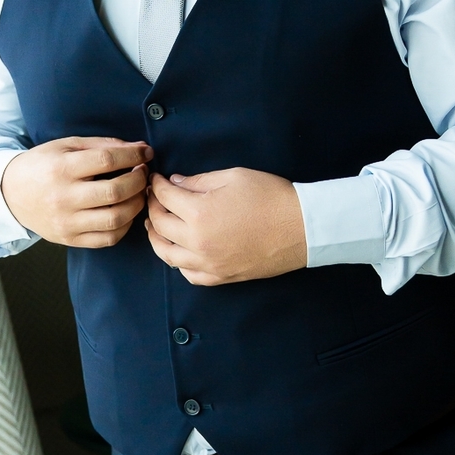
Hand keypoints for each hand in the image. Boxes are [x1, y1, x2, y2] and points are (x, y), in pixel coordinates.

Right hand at [1, 136, 152, 247]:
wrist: (10, 194)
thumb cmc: (41, 166)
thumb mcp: (65, 146)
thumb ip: (101, 145)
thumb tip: (138, 148)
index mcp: (61, 168)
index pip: (106, 160)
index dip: (133, 156)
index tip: (145, 152)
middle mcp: (63, 197)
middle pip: (114, 192)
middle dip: (138, 180)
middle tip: (143, 173)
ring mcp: (67, 222)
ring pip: (115, 218)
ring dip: (136, 204)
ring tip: (138, 193)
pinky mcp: (70, 239)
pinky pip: (108, 238)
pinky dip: (125, 226)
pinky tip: (125, 212)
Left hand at [145, 167, 306, 283]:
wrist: (302, 227)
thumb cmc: (270, 197)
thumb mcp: (232, 177)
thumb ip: (198, 181)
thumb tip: (175, 184)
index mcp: (198, 213)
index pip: (164, 197)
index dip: (157, 185)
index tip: (156, 180)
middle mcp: (197, 242)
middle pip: (160, 225)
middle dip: (153, 207)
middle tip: (154, 198)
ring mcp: (208, 263)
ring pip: (167, 254)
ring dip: (156, 237)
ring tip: (155, 225)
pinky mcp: (221, 276)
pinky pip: (188, 274)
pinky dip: (178, 262)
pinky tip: (178, 251)